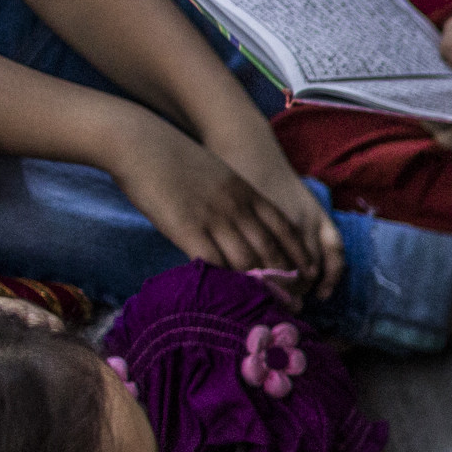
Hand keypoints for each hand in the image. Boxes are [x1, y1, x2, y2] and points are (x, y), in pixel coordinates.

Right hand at [107, 117, 327, 297]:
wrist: (141, 144)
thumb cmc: (175, 159)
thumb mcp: (220, 175)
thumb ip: (235, 198)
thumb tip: (242, 224)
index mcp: (247, 193)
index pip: (284, 228)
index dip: (299, 253)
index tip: (309, 273)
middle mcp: (236, 208)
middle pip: (271, 250)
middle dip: (287, 279)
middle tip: (295, 302)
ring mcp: (213, 219)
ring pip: (246, 260)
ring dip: (259, 287)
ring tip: (268, 307)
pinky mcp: (187, 229)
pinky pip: (213, 262)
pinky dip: (224, 281)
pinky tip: (229, 296)